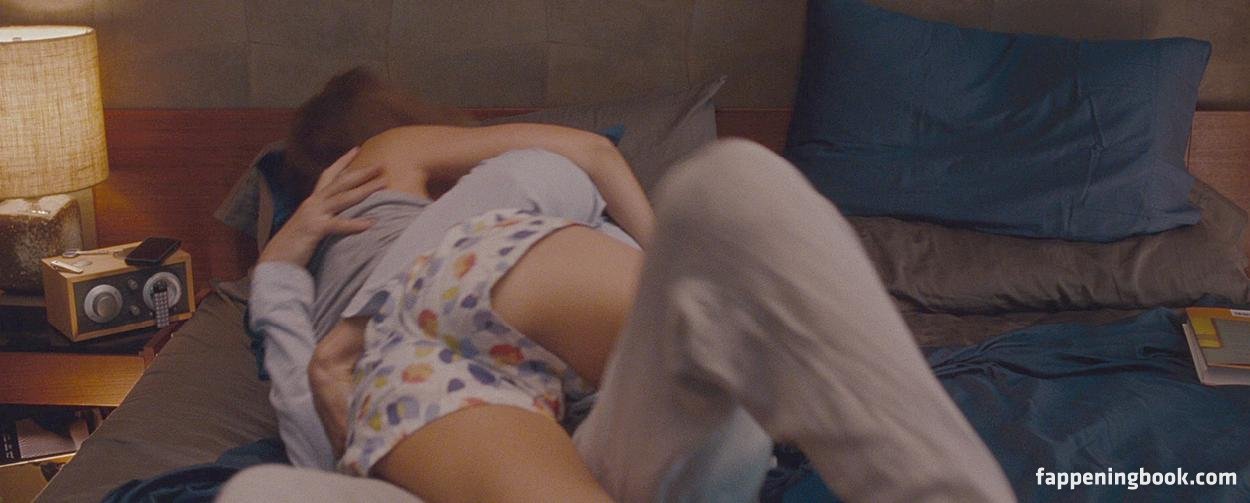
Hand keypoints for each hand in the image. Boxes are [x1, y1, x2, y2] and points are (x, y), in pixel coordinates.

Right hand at [259, 147, 385, 266]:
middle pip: (341, 183)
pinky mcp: (313, 229)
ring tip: (383, 184)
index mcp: (312, 202)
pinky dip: (354, 224)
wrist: (275, 261)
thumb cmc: (295, 246)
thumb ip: (325, 217)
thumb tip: (340, 214)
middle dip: (361, 172)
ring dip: (365, 190)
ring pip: (343, 198)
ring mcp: (313, 214)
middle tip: (381, 165)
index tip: (357, 149)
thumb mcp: (311, 226)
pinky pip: (337, 225)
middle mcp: (313, 204)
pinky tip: (371, 223)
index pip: (328, 175)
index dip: (342, 162)